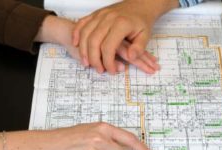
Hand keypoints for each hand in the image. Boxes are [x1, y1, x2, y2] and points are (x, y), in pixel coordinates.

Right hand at [35, 15, 160, 73]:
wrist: (139, 4)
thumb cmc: (141, 22)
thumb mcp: (146, 35)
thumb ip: (139, 48)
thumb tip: (130, 58)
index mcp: (121, 24)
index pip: (109, 47)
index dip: (108, 62)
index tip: (111, 71)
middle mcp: (108, 18)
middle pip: (94, 41)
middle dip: (94, 59)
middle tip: (99, 70)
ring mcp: (100, 15)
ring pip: (85, 33)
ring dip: (83, 50)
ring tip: (86, 63)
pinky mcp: (95, 14)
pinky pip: (81, 24)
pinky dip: (76, 34)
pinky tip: (76, 44)